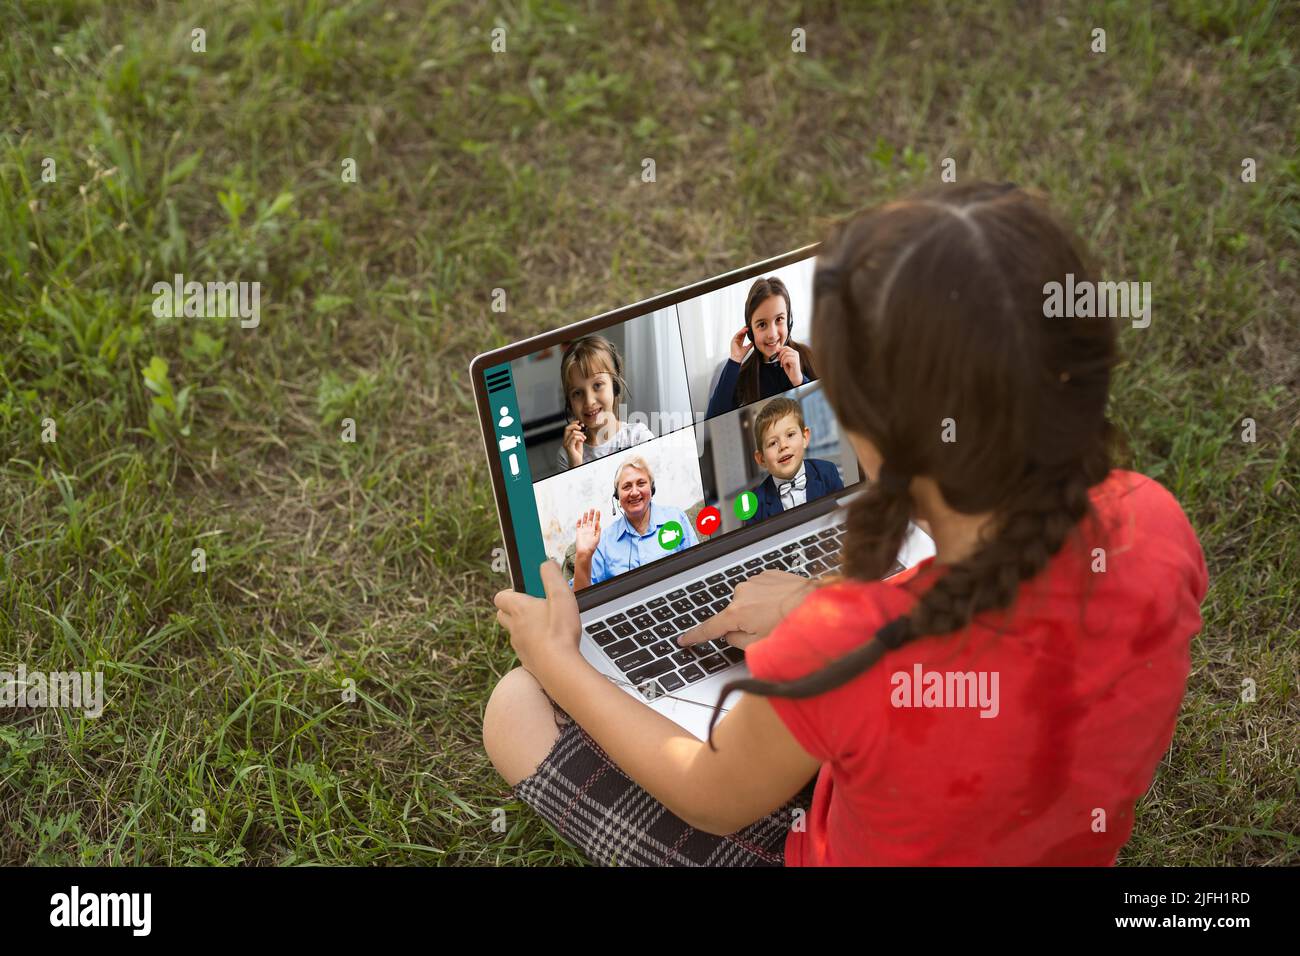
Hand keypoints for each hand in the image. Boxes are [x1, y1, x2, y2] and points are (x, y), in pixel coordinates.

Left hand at [495, 561, 582, 673]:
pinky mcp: (527, 660)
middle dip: (514, 609)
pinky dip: (533, 643)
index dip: (511, 591)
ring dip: (525, 627)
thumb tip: (546, 563)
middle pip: (503, 614)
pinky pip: (526, 648)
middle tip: (534, 607)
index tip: (525, 590)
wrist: (559, 668)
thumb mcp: (561, 595)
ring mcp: (519, 645)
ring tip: (546, 626)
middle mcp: (514, 627)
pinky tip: (550, 643)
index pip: (501, 596)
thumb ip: (552, 575)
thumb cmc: (559, 631)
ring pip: (515, 632)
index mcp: (519, 608)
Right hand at [563, 419, 586, 466]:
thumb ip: (579, 435)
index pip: (567, 428)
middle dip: (575, 426)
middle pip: (567, 428)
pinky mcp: (569, 447)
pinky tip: (582, 440)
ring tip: (584, 438)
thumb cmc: (577, 453)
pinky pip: (574, 438)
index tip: (580, 422)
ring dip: (580, 434)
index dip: (573, 423)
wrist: (576, 462)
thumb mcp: (579, 441)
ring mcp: (566, 444)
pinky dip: (579, 437)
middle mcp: (565, 441)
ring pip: (572, 433)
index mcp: (566, 438)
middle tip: (581, 428)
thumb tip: (581, 426)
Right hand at [574, 508, 601, 560]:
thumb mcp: (597, 538)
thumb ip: (598, 531)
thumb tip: (599, 523)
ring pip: (584, 521)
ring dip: (585, 517)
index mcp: (594, 531)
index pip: (596, 521)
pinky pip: (578, 526)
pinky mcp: (578, 532)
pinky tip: (580, 518)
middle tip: (592, 508)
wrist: (584, 552)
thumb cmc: (591, 547)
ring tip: (586, 511)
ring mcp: (583, 530)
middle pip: (590, 520)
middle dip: (591, 514)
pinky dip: (578, 522)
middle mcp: (589, 529)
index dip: (597, 516)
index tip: (598, 511)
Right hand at [678, 570, 815, 650]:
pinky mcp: (769, 574)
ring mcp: (756, 581)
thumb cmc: (793, 626)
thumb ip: (737, 642)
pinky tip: (782, 605)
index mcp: (737, 613)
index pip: (709, 628)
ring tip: (779, 617)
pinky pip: (762, 590)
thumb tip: (731, 634)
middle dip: (744, 624)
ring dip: (758, 609)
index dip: (695, 636)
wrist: (820, 605)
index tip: (684, 639)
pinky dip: (768, 598)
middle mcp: (742, 593)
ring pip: (748, 601)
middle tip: (766, 630)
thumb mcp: (759, 645)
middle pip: (734, 615)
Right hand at [729, 326, 753, 363]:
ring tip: (746, 328)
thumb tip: (754, 341)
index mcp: (739, 342)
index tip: (749, 329)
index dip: (746, 332)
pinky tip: (743, 330)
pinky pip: (737, 335)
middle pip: (740, 334)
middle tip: (748, 326)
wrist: (737, 359)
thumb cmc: (741, 355)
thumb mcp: (747, 348)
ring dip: (742, 330)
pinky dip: (740, 332)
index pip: (743, 336)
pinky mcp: (733, 341)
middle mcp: (736, 341)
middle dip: (744, 330)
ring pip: (739, 334)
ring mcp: (734, 340)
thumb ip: (750, 345)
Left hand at [777, 345, 801, 383]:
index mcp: (793, 352)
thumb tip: (777, 349)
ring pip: (785, 354)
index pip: (786, 347)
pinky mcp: (795, 361)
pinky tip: (784, 365)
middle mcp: (796, 353)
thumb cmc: (789, 368)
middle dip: (780, 355)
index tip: (777, 354)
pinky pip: (787, 359)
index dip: (780, 350)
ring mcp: (796, 357)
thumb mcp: (784, 360)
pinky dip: (783, 362)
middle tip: (779, 360)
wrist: (794, 376)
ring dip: (781, 360)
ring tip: (782, 364)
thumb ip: (782, 354)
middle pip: (785, 349)